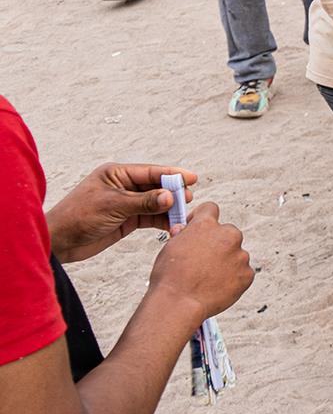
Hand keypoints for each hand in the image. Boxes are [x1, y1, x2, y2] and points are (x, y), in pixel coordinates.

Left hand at [46, 164, 198, 262]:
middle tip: (189, 199)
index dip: (172, 175)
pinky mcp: (127, 219)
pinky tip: (173, 226)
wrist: (59, 242)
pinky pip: (151, 218)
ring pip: (156, 203)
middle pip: (156, 186)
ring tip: (184, 215)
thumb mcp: (113, 206)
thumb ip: (144, 202)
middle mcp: (123, 186)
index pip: (150, 171)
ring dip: (170, 209)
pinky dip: (162, 221)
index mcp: (116, 174)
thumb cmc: (78, 217)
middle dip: (173, 193)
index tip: (192, 178)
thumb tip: (171, 197)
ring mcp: (126, 203)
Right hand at [147, 201, 252, 325]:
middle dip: (217, 243)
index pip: (210, 209)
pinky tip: (216, 286)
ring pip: (235, 254)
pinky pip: (242, 271)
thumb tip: (185, 229)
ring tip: (207, 277)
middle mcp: (228, 235)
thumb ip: (184, 235)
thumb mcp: (170, 247)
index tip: (199, 227)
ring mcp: (240, 255)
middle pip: (227, 233)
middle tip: (203, 260)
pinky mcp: (247, 273)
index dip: (203, 217)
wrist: (178, 303)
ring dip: (226, 261)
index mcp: (206, 225)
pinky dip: (233, 277)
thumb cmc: (170, 277)